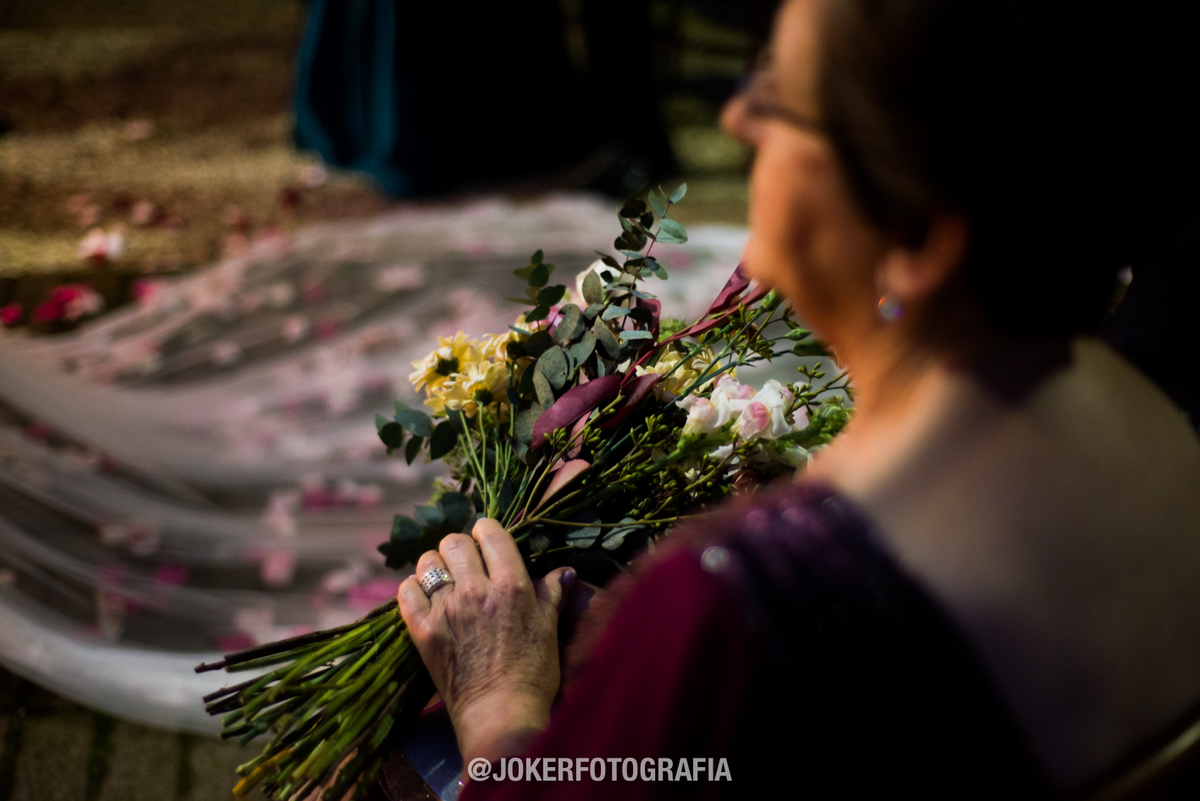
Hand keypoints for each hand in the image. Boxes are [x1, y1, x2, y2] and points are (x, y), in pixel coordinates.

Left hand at [397, 518, 575, 765]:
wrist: (501, 714)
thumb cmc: (533, 673)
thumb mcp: (549, 628)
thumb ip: (552, 593)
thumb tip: (564, 570)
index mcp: (511, 585)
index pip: (490, 532)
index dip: (487, 531)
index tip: (487, 540)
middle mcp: (476, 590)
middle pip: (455, 542)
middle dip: (461, 547)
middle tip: (467, 564)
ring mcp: (446, 610)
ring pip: (428, 562)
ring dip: (436, 566)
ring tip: (445, 580)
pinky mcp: (422, 630)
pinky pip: (406, 591)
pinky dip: (413, 588)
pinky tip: (425, 597)